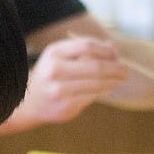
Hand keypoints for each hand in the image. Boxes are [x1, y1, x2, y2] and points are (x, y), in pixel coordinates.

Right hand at [7, 36, 127, 128]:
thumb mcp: (59, 56)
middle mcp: (54, 71)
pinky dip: (103, 92)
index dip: (106, 50)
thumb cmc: (48, 75)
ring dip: (113, 81)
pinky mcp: (65, 107)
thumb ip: (83, 50)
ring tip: (120, 79)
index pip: (87, 47)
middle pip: (96, 67)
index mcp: (53, 53)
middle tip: (126, 70)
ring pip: (97, 84)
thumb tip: (113, 47)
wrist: (27, 104)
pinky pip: (92, 97)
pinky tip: (107, 88)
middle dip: (116, 68)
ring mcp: (59, 91)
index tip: (116, 54)